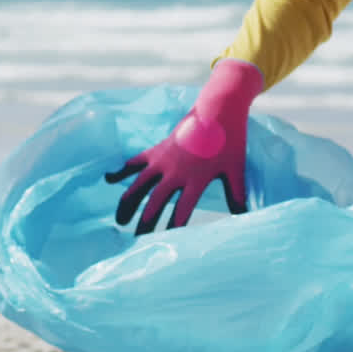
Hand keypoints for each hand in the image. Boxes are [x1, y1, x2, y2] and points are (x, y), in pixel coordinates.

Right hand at [106, 59, 263, 234]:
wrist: (218, 110)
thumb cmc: (230, 141)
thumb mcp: (236, 169)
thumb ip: (237, 194)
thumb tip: (244, 217)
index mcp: (196, 179)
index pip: (182, 210)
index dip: (173, 227)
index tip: (165, 242)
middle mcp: (175, 171)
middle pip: (156, 201)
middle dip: (146, 221)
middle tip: (137, 239)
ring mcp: (163, 159)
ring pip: (139, 184)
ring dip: (128, 202)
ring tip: (120, 220)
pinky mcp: (156, 149)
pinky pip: (135, 162)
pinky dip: (122, 170)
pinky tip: (108, 179)